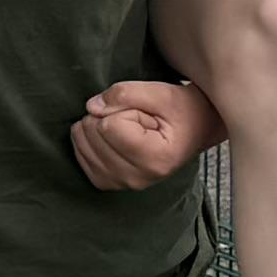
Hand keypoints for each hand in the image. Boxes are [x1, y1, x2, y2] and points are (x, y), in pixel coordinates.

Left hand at [72, 76, 218, 189]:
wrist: (196, 130)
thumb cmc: (182, 110)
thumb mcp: (161, 93)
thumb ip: (125, 93)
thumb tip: (92, 107)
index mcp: (155, 158)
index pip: (109, 125)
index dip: (123, 109)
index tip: (146, 115)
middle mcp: (137, 178)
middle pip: (92, 134)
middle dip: (109, 117)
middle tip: (137, 121)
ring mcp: (121, 184)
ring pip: (82, 143)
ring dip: (99, 127)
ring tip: (128, 130)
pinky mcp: (108, 183)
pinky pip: (80, 156)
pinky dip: (89, 141)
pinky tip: (112, 138)